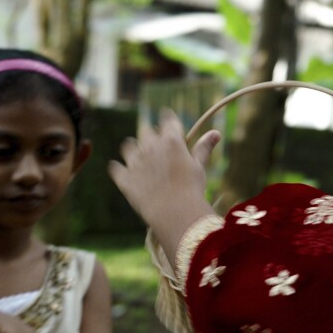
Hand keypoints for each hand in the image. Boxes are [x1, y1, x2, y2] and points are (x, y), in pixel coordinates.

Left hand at [109, 108, 219, 231]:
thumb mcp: (199, 167)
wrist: (174, 212)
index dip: (169, 120)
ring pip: (128, 145)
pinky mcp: (124, 178)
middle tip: (158, 146)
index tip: (169, 121)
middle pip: (147, 132)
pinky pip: (116, 168)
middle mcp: (150, 146)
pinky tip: (123, 171)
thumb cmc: (192, 189)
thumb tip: (215, 132)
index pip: (168, 120)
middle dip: (152, 136)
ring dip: (134, 148)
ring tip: (140, 157)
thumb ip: (204, 148)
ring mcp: (135, 161)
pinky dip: (119, 168)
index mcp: (171, 141)